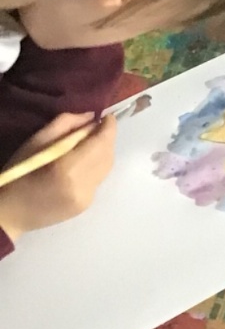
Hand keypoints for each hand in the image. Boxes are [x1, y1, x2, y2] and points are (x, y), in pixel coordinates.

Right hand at [0, 113, 115, 244]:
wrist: (11, 212)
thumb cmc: (20, 172)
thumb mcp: (36, 141)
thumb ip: (66, 124)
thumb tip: (91, 117)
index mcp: (68, 168)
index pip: (101, 142)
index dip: (109, 127)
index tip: (108, 116)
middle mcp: (83, 185)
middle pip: (108, 155)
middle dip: (107, 138)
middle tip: (98, 127)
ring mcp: (86, 198)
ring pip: (107, 168)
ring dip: (104, 152)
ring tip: (92, 143)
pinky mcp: (86, 206)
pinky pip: (99, 179)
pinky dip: (96, 167)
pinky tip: (84, 162)